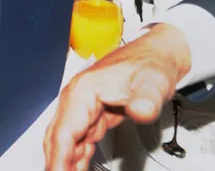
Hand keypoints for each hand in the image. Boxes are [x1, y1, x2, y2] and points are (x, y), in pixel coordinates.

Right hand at [44, 24, 192, 170]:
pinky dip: (75, 158)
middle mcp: (78, 98)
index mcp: (83, 91)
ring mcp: (83, 107)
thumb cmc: (151, 63)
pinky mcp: (93, 115)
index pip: (63, 133)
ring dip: (65, 163)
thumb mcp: (152, 82)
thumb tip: (141, 111)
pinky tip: (77, 169)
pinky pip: (78, 141)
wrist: (159, 54)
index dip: (58, 160)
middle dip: (56, 164)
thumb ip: (146, 100)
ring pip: (66, 142)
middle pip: (58, 139)